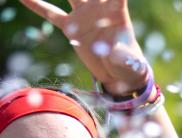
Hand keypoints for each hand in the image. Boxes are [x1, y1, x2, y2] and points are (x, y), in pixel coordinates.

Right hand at [18, 0, 146, 94]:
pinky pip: (50, 13)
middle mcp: (98, 7)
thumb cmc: (129, 64)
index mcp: (117, 11)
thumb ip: (124, 57)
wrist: (117, 73)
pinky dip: (36, 5)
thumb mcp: (130, 63)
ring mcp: (82, 15)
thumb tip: (114, 53)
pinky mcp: (70, 27)